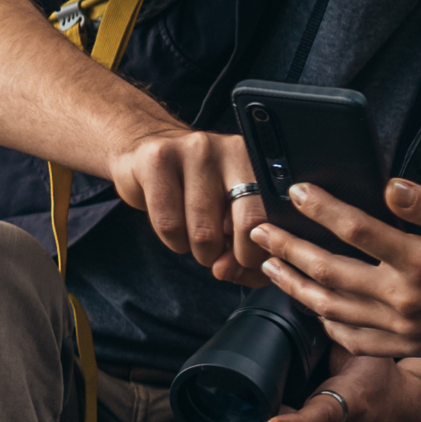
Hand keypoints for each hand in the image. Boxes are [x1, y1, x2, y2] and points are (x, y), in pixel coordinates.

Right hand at [108, 126, 268, 282]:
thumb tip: (231, 271)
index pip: (275, 219)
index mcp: (260, 164)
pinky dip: (173, 240)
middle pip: (249, 222)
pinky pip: (170, 224)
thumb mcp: (230, 214)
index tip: (245, 263)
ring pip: (204, 231)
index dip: (261, 252)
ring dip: (198, 251)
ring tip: (194, 238)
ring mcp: (195, 150)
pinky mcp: (158, 159)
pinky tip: (175, 229)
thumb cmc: (196, 191)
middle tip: (219, 257)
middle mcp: (233, 151)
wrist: (145, 151)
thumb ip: (244, 249)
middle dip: (233, 256)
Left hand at [252, 178, 420, 358]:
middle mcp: (405, 299)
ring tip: (271, 268)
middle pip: (330, 272)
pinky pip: (355, 340)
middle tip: (259, 231)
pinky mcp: (410, 346)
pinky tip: (315, 309)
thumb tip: (388, 186)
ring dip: (296, 286)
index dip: (321, 207)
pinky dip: (327, 325)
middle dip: (289, 249)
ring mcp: (404, 328)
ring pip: (333, 309)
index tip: (297, 189)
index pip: (356, 229)